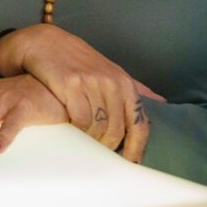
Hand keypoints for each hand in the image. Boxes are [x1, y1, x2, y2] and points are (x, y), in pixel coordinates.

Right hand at [0, 25, 163, 160]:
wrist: (45, 42)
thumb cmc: (78, 60)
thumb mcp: (110, 70)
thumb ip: (135, 86)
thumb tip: (162, 101)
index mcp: (124, 83)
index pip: (139, 124)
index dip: (136, 148)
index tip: (130, 164)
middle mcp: (111, 82)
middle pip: (117, 130)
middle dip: (109, 148)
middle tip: (99, 156)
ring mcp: (91, 83)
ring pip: (98, 127)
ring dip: (91, 141)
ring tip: (84, 145)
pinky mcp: (71, 84)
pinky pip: (79, 119)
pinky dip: (77, 131)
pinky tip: (71, 131)